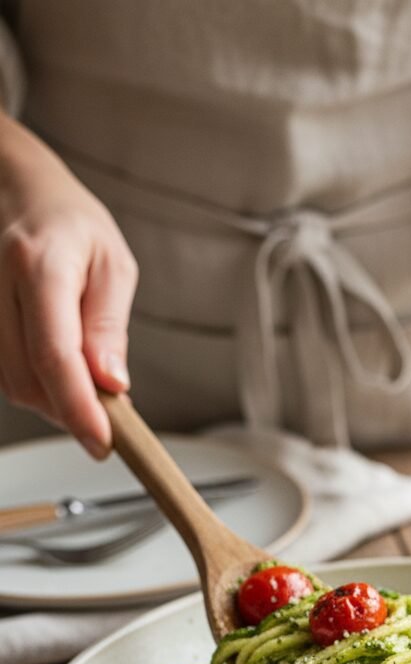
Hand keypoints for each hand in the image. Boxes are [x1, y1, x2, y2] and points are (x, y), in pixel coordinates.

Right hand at [0, 116, 137, 456]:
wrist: (17, 189)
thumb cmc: (70, 222)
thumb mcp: (113, 266)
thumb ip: (109, 328)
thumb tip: (112, 385)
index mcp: (39, 265)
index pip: (54, 354)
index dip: (78, 407)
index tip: (102, 441)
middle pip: (26, 379)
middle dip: (70, 410)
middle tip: (107, 413)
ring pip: (9, 383)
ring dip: (52, 401)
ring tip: (85, 384)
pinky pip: (1, 372)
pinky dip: (33, 385)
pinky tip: (55, 371)